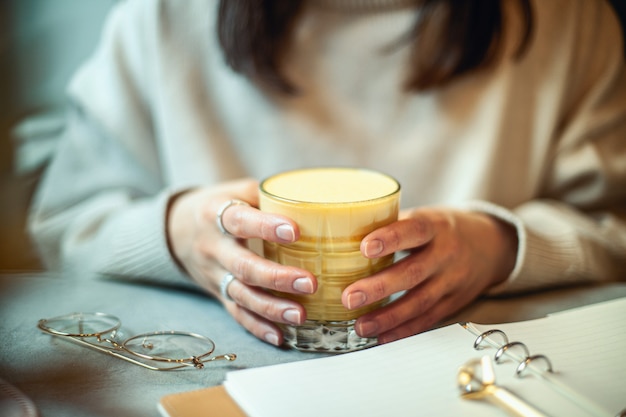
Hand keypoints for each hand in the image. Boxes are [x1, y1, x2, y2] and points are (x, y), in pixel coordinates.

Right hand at [167, 178, 316, 345]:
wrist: (178, 230)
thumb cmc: (222, 205)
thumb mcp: (238, 190)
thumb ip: (270, 196)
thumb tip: (316, 201)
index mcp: (216, 215)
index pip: (239, 221)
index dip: (265, 227)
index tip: (295, 232)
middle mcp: (213, 248)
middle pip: (243, 267)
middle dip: (276, 278)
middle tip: (309, 283)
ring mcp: (214, 275)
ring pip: (241, 295)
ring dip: (271, 308)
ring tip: (300, 315)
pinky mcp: (218, 294)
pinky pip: (237, 314)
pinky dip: (257, 328)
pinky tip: (280, 337)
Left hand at [342, 206, 517, 343]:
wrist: (491, 245)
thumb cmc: (443, 228)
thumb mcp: (424, 216)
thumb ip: (391, 224)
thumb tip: (343, 232)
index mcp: (435, 226)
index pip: (414, 230)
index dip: (390, 239)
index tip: (364, 247)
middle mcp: (446, 254)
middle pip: (413, 273)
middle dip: (379, 287)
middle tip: (349, 298)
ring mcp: (452, 281)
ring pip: (419, 302)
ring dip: (387, 317)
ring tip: (360, 325)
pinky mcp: (453, 303)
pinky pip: (427, 319)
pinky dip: (403, 330)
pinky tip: (380, 336)